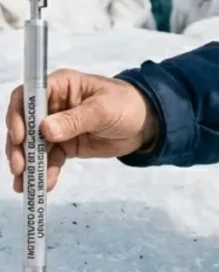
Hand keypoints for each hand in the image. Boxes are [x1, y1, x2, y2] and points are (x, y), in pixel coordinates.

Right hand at [5, 68, 157, 192]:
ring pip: (33, 146)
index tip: (19, 137)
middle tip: (20, 168)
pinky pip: (49, 159)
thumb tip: (45, 130)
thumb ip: (75, 119)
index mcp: (61, 86)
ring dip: (28, 164)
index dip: (18, 116)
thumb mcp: (103, 110)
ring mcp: (57, 127)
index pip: (27, 96)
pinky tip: (46, 185)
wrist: (147, 123)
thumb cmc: (127, 105)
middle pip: (24, 125)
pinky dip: (45, 172)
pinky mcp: (65, 145)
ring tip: (26, 185)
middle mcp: (53, 105)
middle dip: (19, 147)